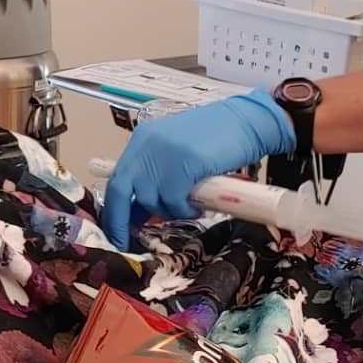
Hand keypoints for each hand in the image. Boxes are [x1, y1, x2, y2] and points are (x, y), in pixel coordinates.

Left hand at [100, 91, 296, 250]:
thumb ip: (157, 176)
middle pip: (120, 190)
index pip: (117, 179)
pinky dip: (185, 210)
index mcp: (142, 140)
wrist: (248, 121)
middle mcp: (147, 145)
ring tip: (189, 207)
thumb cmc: (218, 138)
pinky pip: (174, 200)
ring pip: (150, 198)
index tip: (117, 231)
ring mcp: (163, 153)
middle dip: (120, 220)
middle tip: (126, 241)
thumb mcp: (177, 154)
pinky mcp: (183, 163)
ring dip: (169, 211)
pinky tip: (199, 206)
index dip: (114, 209)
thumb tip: (141, 210)